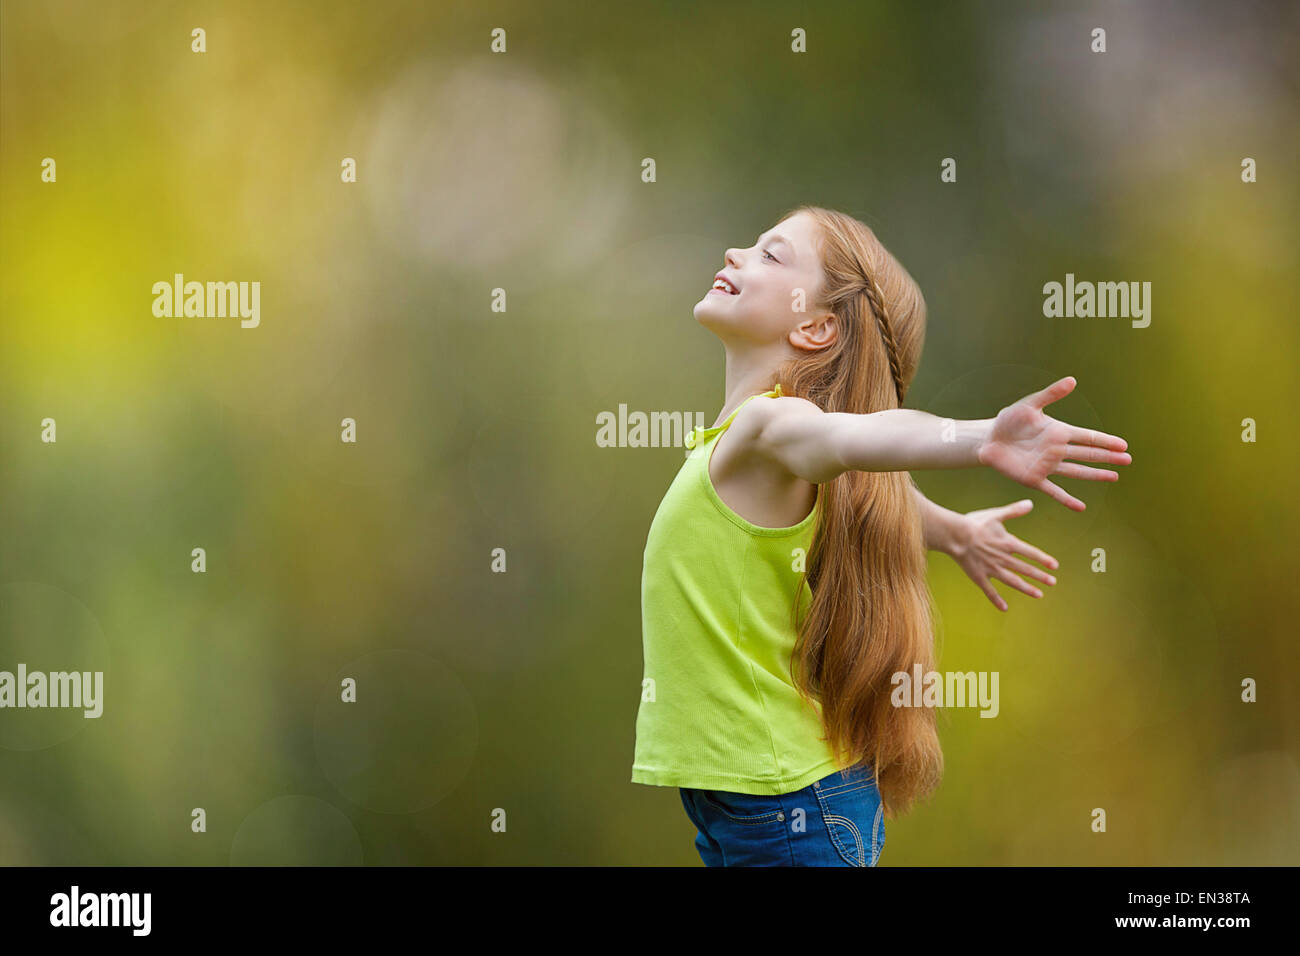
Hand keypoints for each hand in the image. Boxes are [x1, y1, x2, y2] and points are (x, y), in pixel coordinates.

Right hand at [950, 499, 1057, 610]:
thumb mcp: (995, 515)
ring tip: (1039, 594)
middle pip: (1024, 569)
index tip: (1055, 566)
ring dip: (1026, 588)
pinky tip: (1004, 608)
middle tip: (1053, 582)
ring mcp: (991, 569)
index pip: (1030, 553)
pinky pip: (989, 591)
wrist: (954, 535)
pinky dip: (997, 600)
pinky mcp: (979, 577)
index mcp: (1008, 544)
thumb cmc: (974, 523)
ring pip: (1012, 581)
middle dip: (1040, 576)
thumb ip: (1014, 511)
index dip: (1043, 559)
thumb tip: (1031, 503)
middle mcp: (1003, 559)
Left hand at [977, 376, 1130, 510]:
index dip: (1105, 441)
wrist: (988, 439)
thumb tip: (1072, 380)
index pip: (1087, 437)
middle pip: (1087, 454)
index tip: (1123, 445)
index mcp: (1058, 432)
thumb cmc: (1008, 420)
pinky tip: (1080, 507)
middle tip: (1128, 460)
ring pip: (1076, 471)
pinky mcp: (1034, 478)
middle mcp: (1056, 450)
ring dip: (1095, 475)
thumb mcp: (1029, 405)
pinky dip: (1066, 499)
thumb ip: (1050, 394)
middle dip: (1107, 457)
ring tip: (1114, 477)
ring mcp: (1047, 465)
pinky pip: (1053, 490)